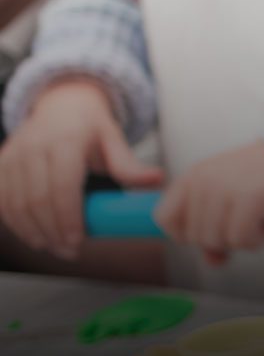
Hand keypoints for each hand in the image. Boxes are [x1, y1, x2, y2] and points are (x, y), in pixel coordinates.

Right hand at [0, 79, 161, 259]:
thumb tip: (157, 180)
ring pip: (15, 203)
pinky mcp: (1, 164)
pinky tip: (32, 234)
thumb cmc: (90, 126)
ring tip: (52, 247)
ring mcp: (13, 155)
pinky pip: (2, 199)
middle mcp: (34, 147)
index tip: (77, 241)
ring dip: (32, 231)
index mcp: (66, 140)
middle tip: (68, 251)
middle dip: (52, 231)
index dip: (67, 218)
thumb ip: (129, 165)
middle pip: (37, 199)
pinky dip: (14, 221)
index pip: (63, 186)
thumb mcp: (114, 140)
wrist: (62, 103)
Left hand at [155, 141, 263, 266]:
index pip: (163, 218)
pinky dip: (258, 241)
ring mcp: (225, 189)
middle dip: (220, 240)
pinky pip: (241, 240)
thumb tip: (213, 261)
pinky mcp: (249, 199)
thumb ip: (212, 227)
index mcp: (193, 176)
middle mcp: (204, 181)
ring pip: (215, 242)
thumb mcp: (229, 197)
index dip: (184, 234)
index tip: (210, 229)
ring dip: (242, 241)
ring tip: (260, 221)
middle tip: (244, 224)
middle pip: (194, 238)